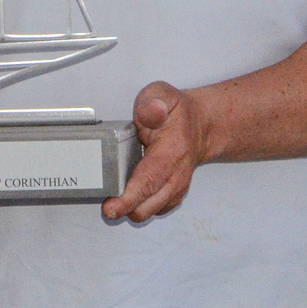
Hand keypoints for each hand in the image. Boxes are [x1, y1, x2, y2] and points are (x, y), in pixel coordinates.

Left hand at [102, 81, 212, 223]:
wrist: (200, 125)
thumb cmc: (178, 114)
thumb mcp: (163, 95)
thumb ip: (152, 103)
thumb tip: (150, 112)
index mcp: (171, 152)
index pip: (149, 181)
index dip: (129, 198)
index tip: (112, 207)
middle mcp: (176, 176)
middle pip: (146, 206)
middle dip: (124, 208)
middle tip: (106, 202)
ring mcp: (174, 189)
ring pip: (149, 212)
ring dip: (131, 209)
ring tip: (115, 196)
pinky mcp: (171, 196)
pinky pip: (152, 210)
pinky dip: (138, 207)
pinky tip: (129, 194)